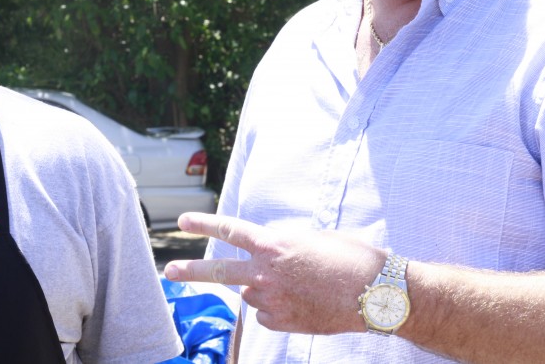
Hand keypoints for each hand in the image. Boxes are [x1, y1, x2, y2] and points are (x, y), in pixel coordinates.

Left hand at [163, 212, 382, 334]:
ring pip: (251, 293)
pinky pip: (267, 313)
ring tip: (299, 285)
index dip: (205, 223)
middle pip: (219, 271)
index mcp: (273, 244)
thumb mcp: (313, 239)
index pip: (230, 230)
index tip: (183, 221)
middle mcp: (266, 272)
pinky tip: (302, 302)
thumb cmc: (350, 258)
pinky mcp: (281, 322)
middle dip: (191, 270)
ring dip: (264, 288)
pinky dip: (277, 308)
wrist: (374, 294)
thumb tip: (270, 255)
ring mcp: (271, 300)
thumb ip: (283, 245)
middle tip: (170, 272)